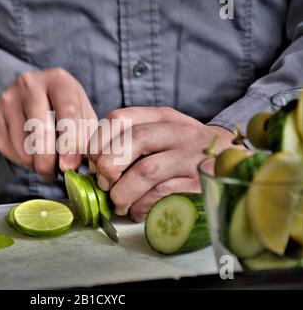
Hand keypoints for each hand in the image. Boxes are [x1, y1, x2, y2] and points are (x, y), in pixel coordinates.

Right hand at [0, 68, 96, 181]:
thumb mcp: (83, 117)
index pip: (68, 112)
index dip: (71, 143)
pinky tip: (30, 156)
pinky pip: (7, 149)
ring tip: (45, 165)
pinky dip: (21, 161)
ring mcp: (8, 98)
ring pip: (22, 144)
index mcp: (59, 80)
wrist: (36, 98)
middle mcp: (30, 83)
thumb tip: (74, 164)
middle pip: (40, 130)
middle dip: (49, 161)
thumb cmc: (65, 110)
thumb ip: (85, 139)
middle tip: (55, 174)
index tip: (71, 166)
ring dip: (35, 164)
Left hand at [88, 107, 241, 221]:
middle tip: (105, 183)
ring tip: (119, 203)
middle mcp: (177, 131)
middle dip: (109, 166)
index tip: (93, 162)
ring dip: (123, 192)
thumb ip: (132, 141)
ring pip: (146, 171)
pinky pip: (161, 195)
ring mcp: (190, 156)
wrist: (234, 162)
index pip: (119, 118)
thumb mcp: (163, 134)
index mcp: (161, 116)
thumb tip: (95, 165)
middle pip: (133, 140)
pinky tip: (137, 211)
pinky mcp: (198, 182)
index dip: (97, 142)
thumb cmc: (186, 151)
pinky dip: (142, 206)